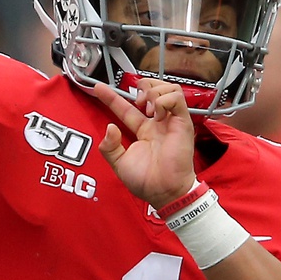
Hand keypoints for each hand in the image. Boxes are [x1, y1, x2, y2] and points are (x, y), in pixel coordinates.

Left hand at [91, 79, 196, 208]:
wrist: (164, 192)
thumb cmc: (146, 182)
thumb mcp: (119, 163)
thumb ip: (109, 147)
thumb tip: (110, 127)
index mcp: (143, 131)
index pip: (127, 107)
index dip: (112, 96)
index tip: (98, 88)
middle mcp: (158, 123)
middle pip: (153, 89)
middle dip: (143, 87)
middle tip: (137, 101)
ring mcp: (171, 122)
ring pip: (169, 89)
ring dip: (154, 92)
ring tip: (147, 107)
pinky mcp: (182, 123)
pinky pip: (178, 98)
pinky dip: (164, 99)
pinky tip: (157, 113)